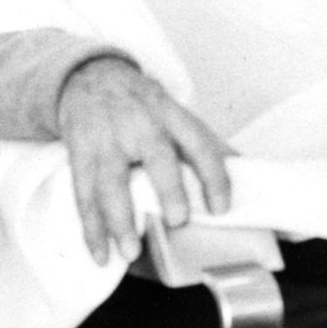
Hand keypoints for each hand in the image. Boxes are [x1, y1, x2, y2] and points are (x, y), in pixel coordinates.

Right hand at [56, 56, 233, 264]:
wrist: (92, 76)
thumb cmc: (141, 104)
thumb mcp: (175, 113)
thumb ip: (206, 144)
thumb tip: (246, 172)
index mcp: (172, 115)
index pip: (200, 144)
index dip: (213, 176)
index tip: (220, 208)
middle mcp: (141, 124)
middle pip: (156, 155)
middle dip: (168, 189)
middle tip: (177, 220)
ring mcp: (107, 139)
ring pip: (112, 181)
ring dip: (121, 220)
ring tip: (132, 251)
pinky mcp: (80, 153)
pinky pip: (84, 194)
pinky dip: (91, 228)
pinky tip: (100, 251)